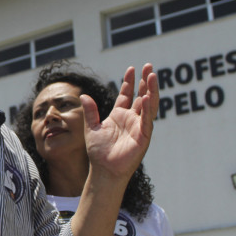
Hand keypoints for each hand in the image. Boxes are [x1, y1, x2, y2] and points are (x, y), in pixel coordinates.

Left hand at [81, 64, 158, 180]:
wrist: (103, 170)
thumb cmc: (98, 152)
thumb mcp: (91, 128)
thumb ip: (90, 111)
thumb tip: (84, 95)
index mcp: (119, 116)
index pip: (127, 95)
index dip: (129, 82)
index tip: (131, 68)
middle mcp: (131, 119)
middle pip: (141, 96)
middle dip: (145, 81)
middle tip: (148, 66)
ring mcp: (139, 127)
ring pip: (148, 105)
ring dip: (151, 91)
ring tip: (152, 75)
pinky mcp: (143, 137)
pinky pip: (146, 120)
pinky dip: (147, 109)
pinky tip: (146, 97)